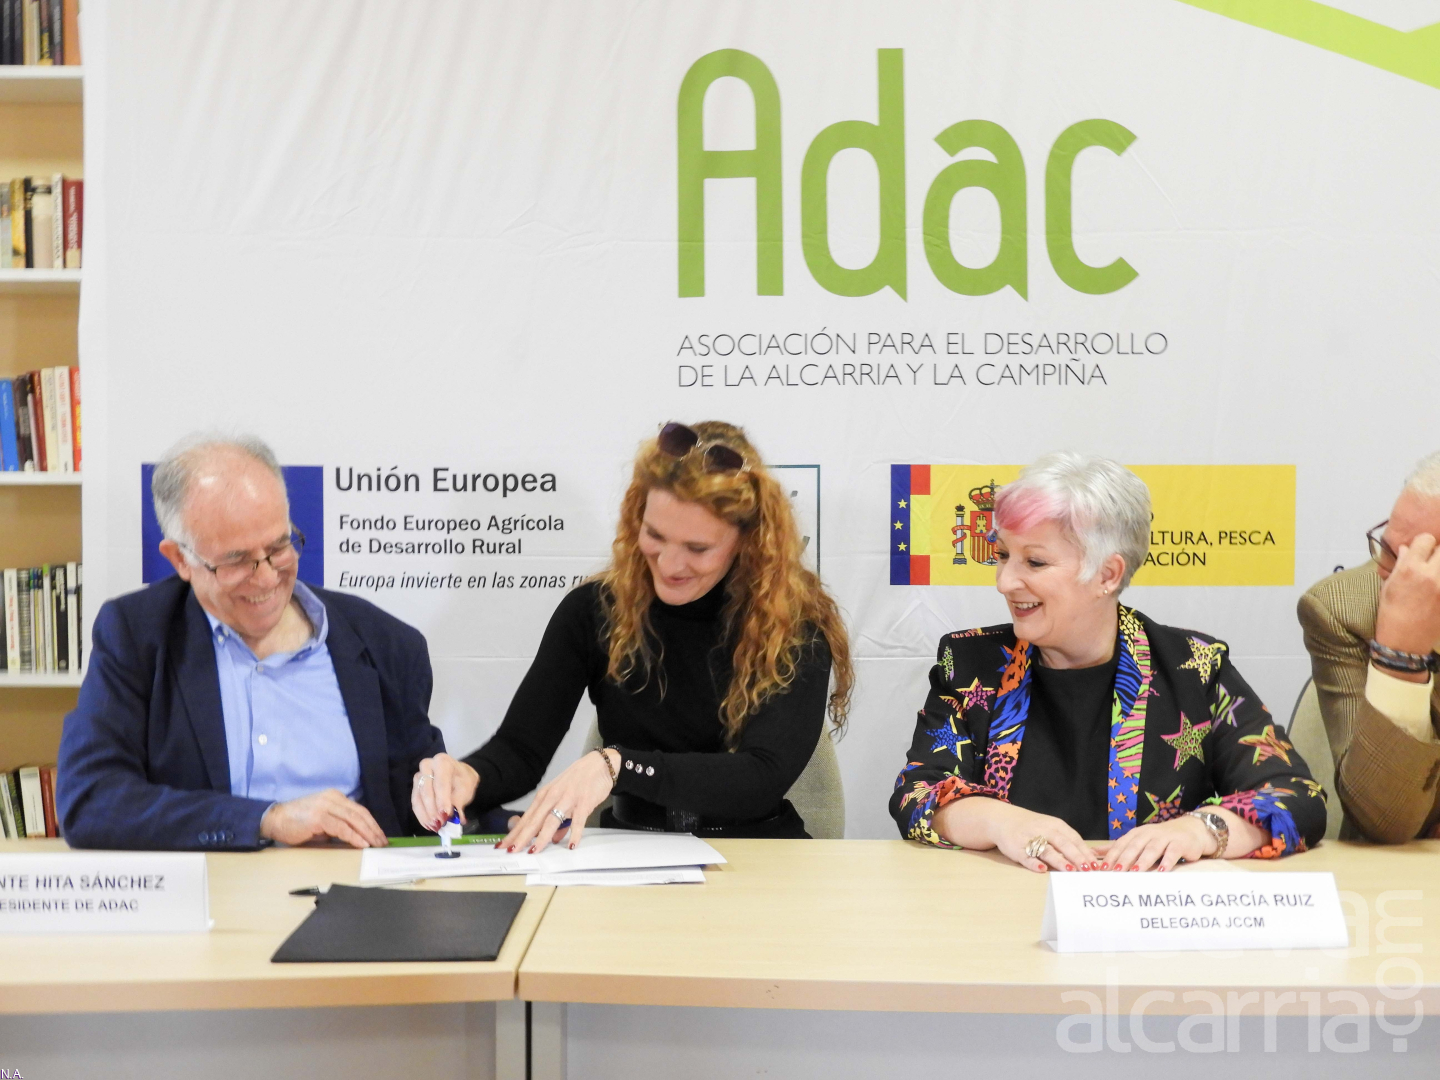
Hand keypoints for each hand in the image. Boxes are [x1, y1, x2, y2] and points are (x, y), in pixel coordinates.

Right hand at [260, 790, 387, 847]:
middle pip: (360, 814)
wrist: (274, 819)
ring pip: (353, 820)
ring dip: (367, 834)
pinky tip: (362, 844)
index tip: (380, 836)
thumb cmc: (297, 822)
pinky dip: (354, 836)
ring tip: (375, 845)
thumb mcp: (322, 820)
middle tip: (382, 842)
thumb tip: (357, 838)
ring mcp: (325, 806)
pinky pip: (341, 828)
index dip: (372, 824)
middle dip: (373, 829)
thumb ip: (338, 824)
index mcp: (335, 797)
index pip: (359, 810)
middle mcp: (332, 798)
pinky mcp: (318, 817)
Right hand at [412, 753, 479, 831]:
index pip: (441, 783)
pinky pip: (415, 802)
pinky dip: (422, 815)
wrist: (458, 776)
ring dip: (426, 815)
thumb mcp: (466, 789)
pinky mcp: (415, 786)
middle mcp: (427, 765)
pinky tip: (428, 824)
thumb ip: (458, 802)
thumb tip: (453, 818)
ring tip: (434, 827)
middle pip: (427, 790)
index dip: (442, 801)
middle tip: (440, 824)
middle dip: (433, 810)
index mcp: (442, 762)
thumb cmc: (462, 781)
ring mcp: (419, 775)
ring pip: (418, 798)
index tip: (446, 816)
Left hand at [500, 750, 617, 854]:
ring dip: (542, 837)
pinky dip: (574, 833)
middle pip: (534, 821)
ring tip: (534, 850)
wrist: (599, 764)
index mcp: (545, 796)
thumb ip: (558, 821)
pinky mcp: (583, 802)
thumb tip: (553, 839)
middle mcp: (553, 797)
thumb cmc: (579, 781)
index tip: (504, 845)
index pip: (526, 818)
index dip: (515, 833)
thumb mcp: (563, 798)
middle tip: (512, 851)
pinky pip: (578, 820)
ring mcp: (567, 799)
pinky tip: (572, 845)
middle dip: (522, 837)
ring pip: (551, 821)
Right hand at [936, 798, 1100, 872]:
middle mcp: (1043, 830)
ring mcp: (1029, 838)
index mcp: (1055, 825)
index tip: (1097, 866)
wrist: (1002, 819)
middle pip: (1063, 844)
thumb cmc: (1033, 826)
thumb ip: (1070, 842)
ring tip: (1070, 870)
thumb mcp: (1052, 828)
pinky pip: (1026, 856)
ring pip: (1046, 850)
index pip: (1074, 839)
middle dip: (1076, 857)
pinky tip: (1041, 870)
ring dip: (1058, 860)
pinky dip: (1033, 863)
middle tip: (1088, 870)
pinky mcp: (1016, 848)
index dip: (1085, 852)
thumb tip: (1093, 857)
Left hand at [1102, 816, 1213, 871]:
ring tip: (1135, 872)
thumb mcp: (1138, 841)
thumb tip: (1093, 853)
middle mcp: (1148, 834)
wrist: (1190, 830)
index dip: (1111, 857)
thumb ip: (1118, 848)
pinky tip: (1161, 870)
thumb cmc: (1160, 839)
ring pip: (1151, 849)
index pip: (1120, 845)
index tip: (1103, 870)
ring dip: (1143, 861)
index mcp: (1136, 834)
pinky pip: (1172, 852)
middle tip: (1116, 872)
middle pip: (1134, 847)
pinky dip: (1167, 861)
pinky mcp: (1180, 843)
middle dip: (1124, 859)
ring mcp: (1164, 837)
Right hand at [1375, 532, 1439, 666]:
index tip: (1420, 549)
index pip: (1426, 539)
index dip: (1423, 542)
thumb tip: (1406, 549)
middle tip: (1431, 561)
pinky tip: (1434, 590)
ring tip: (1433, 575)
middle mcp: (1431, 575)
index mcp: (1410, 570)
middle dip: (1437, 551)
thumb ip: (1400, 565)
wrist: (1404, 642)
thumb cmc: (1391, 614)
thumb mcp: (1389, 587)